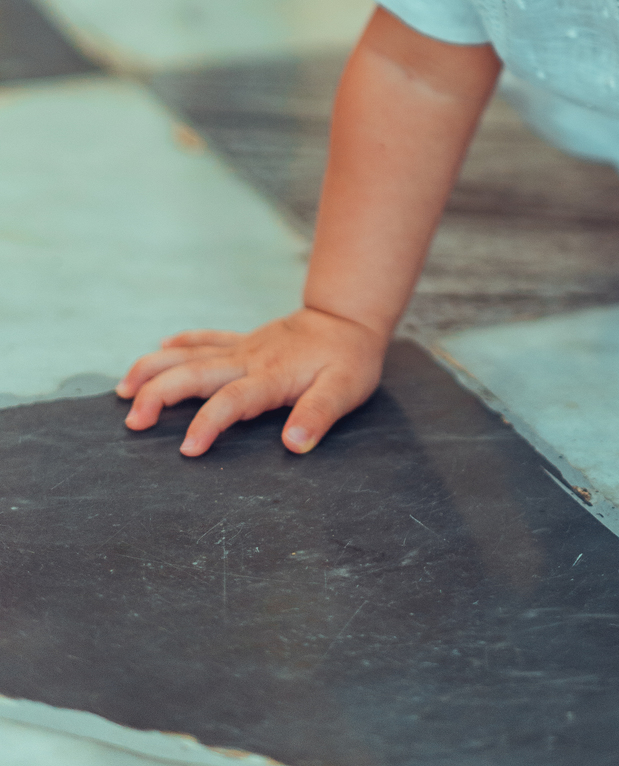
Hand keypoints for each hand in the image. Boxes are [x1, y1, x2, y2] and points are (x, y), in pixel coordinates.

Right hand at [116, 308, 387, 457]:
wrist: (349, 316)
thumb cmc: (349, 358)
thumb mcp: (344, 390)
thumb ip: (319, 415)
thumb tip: (294, 444)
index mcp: (270, 377)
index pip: (232, 401)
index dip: (208, 423)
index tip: (187, 449)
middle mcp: (248, 359)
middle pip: (194, 373)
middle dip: (158, 394)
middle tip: (132, 421)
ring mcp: (243, 348)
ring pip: (189, 354)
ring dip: (155, 368)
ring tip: (123, 389)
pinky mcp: (245, 340)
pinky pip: (206, 339)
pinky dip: (182, 342)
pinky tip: (161, 347)